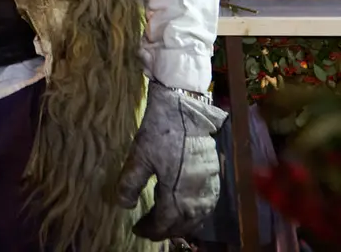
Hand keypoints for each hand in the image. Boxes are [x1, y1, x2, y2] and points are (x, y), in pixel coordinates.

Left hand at [115, 78, 227, 239]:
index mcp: (176, 195)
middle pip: (182, 224)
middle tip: (149, 228)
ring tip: (166, 224)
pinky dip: (196, 214)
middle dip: (165, 230)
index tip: (136, 228)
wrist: (185, 110)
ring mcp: (208, 187)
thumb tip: (125, 206)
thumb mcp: (138, 158)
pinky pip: (208, 205)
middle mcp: (196, 197)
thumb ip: (130, 185)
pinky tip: (187, 210)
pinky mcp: (214, 176)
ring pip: (197, 217)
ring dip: (182, 224)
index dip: (149, 229)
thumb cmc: (159, 133)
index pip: (163, 223)